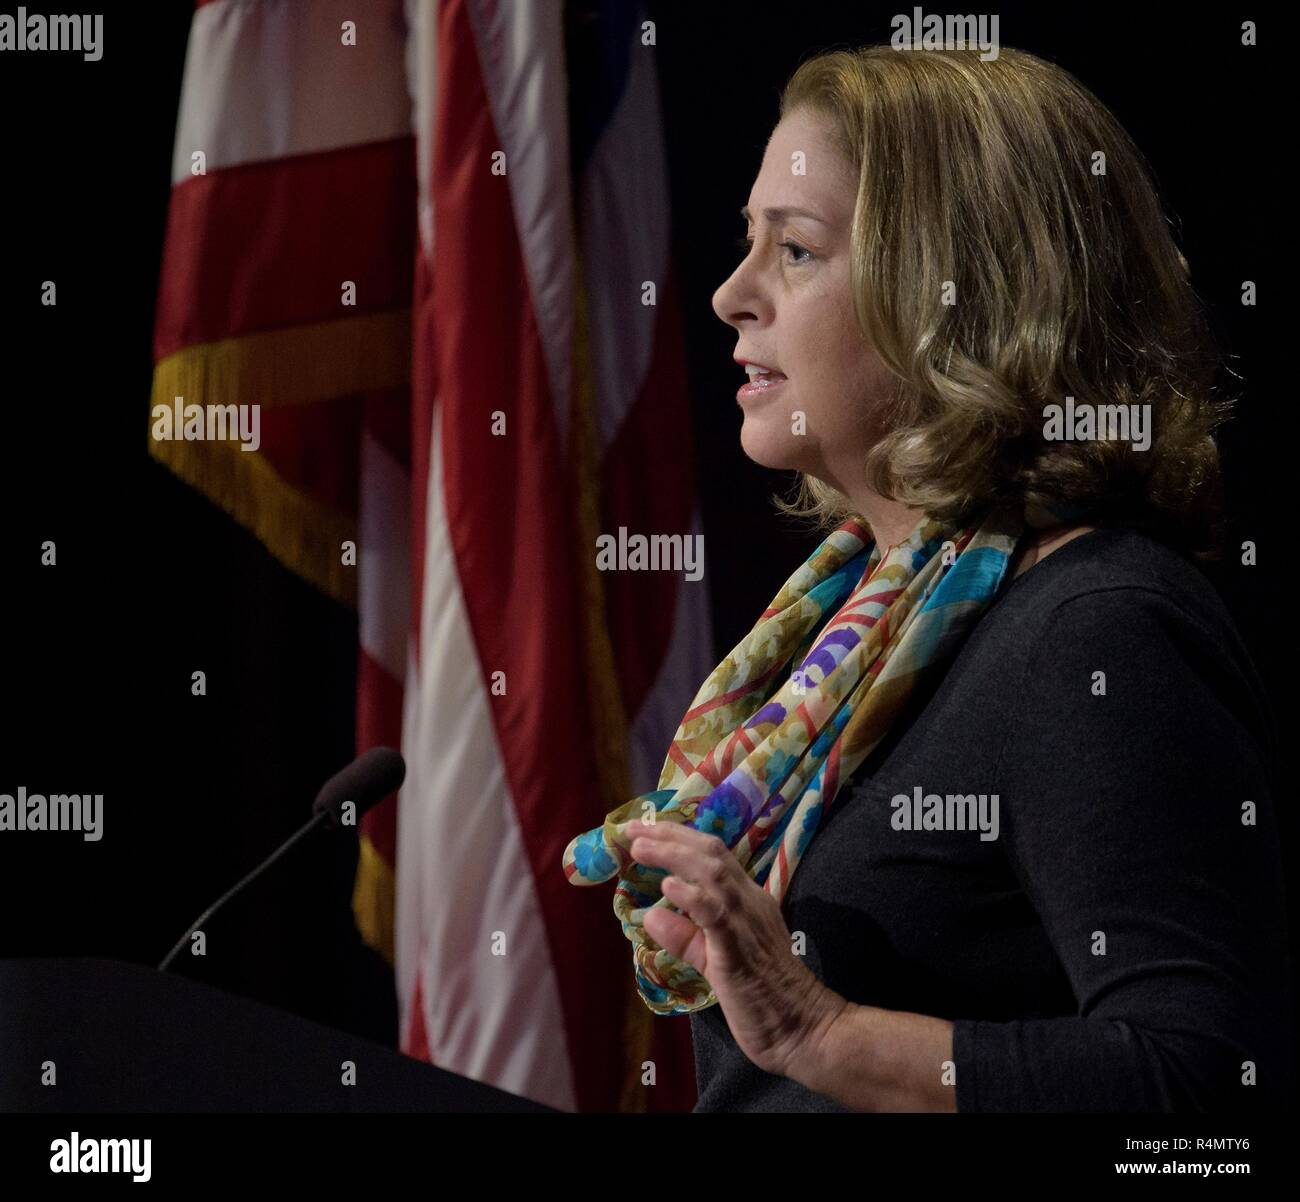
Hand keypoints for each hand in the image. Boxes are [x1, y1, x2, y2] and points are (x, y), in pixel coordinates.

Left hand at [627, 818, 847, 1080]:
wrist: (802, 1029)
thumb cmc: (761, 997)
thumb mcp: (714, 961)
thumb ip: (685, 937)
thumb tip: (651, 914)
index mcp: (747, 899)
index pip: (714, 855)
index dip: (678, 838)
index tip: (645, 829)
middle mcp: (750, 901)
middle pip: (711, 852)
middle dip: (670, 835)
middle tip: (633, 827)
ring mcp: (747, 921)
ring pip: (713, 872)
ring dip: (674, 854)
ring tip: (641, 845)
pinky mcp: (740, 948)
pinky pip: (715, 914)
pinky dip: (690, 896)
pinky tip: (668, 886)